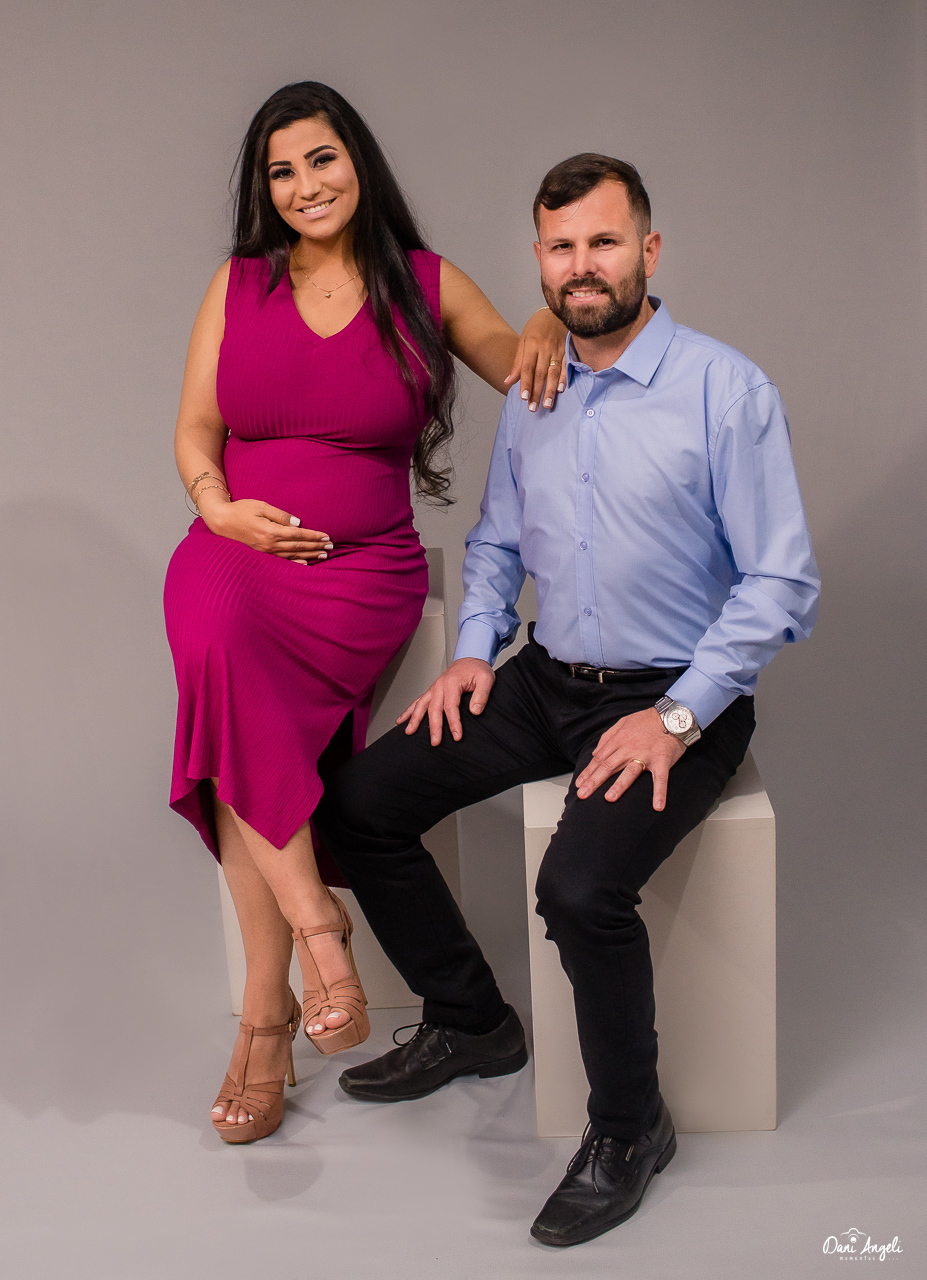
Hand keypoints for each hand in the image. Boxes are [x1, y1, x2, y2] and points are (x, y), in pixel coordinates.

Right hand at [199, 492, 331, 563]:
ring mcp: (266, 551)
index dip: (314, 536)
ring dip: (309, 555)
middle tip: (331, 547)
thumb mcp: (260, 505)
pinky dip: (295, 563)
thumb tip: (298, 523)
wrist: (221, 521)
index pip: (298, 535)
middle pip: (298, 546)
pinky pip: (282, 560)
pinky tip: (305, 564)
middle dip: (316, 547)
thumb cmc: (241, 509)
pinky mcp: (262, 553)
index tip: (327, 537)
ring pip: (292, 555)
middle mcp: (270, 544)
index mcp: (271, 531)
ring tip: (323, 555)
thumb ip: (280, 515)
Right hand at [396, 658, 494, 745]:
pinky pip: (417, 701)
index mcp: (452, 683)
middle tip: (435, 742)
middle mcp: (440, 685)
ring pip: (421, 705)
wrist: (470, 660)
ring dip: (414, 719)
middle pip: (434, 708)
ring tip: (409, 732)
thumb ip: (482, 695)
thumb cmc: (477, 670)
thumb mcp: (486, 679)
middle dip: (434, 726)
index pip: (451, 706)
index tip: (456, 736)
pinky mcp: (431, 692)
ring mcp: (433, 689)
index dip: (454, 722)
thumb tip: (475, 711)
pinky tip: (401, 721)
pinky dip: (408, 711)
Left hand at [504, 307, 568, 411]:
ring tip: (547, 404)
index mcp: (532, 345)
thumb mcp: (524, 340)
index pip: (527, 368)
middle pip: (540, 374)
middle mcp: (545, 348)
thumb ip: (518, 362)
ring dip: (550, 390)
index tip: (523, 398)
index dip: (525, 383)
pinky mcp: (568, 350)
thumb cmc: (537, 327)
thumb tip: (508, 381)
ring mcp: (558, 349)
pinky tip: (561, 389)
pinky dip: (564, 378)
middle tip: (533, 408)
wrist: (556, 311)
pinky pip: (567, 366)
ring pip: (554, 373)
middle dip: (537, 392)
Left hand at [575, 708, 684, 810]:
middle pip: (608, 767)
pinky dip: (659, 792)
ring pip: (630, 772)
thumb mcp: (622, 723)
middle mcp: (629, 748)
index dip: (588, 773)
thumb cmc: (646, 721)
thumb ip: (607, 737)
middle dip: (594, 782)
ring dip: (619, 785)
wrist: (671, 716)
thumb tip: (594, 753)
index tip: (579, 784)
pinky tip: (658, 806)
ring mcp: (645, 755)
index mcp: (619, 740)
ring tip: (609, 798)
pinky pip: (661, 778)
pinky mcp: (662, 760)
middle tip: (583, 795)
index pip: (599, 759)